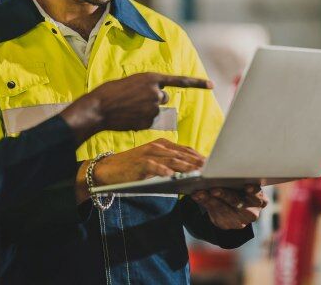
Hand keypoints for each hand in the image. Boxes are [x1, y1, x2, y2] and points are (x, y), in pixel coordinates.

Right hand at [60, 73, 211, 142]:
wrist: (99, 108)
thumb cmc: (111, 92)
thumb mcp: (132, 82)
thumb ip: (148, 87)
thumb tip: (159, 97)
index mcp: (152, 77)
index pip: (180, 80)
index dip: (197, 83)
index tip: (211, 85)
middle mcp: (156, 92)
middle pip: (164, 97)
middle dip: (155, 99)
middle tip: (136, 100)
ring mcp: (153, 107)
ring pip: (157, 110)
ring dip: (147, 110)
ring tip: (129, 108)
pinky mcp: (148, 121)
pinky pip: (150, 121)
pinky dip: (141, 120)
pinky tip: (129, 117)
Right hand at [74, 139, 205, 202]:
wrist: (108, 169)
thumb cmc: (133, 168)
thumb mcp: (153, 163)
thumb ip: (170, 165)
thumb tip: (189, 174)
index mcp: (162, 144)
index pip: (185, 150)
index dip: (198, 156)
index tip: (213, 164)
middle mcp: (157, 147)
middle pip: (181, 154)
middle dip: (196, 162)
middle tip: (211, 169)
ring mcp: (148, 154)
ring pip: (171, 159)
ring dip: (185, 167)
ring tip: (197, 172)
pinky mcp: (139, 163)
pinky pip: (154, 167)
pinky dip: (163, 171)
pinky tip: (172, 176)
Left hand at [191, 185, 266, 229]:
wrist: (235, 207)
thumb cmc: (240, 189)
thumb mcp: (243, 184)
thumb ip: (238, 178)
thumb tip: (223, 164)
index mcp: (259, 200)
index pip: (258, 196)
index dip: (253, 191)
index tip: (246, 186)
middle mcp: (251, 212)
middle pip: (237, 202)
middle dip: (225, 194)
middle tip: (214, 189)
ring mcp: (239, 220)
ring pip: (223, 209)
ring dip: (210, 199)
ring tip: (200, 192)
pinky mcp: (226, 224)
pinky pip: (213, 213)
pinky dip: (204, 202)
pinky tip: (197, 195)